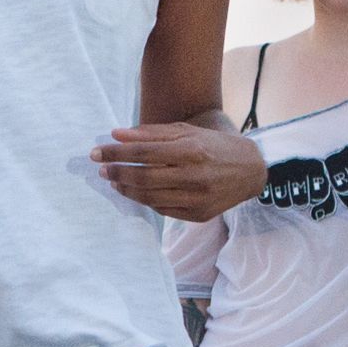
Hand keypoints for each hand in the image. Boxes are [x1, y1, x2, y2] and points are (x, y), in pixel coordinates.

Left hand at [94, 122, 264, 222]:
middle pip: (144, 178)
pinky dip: (146, 201)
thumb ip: (151, 133)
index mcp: (191, 150)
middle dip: (117, 173)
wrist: (251, 170)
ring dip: (127, 190)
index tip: (96, 153)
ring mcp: (197, 198)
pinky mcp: (198, 215)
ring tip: (115, 182)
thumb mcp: (186, 131)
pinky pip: (163, 210)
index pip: (143, 153)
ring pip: (150, 198)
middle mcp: (195, 176)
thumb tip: (116, 134)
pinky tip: (136, 193)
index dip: (116, 153)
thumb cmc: (214, 146)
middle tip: (102, 170)